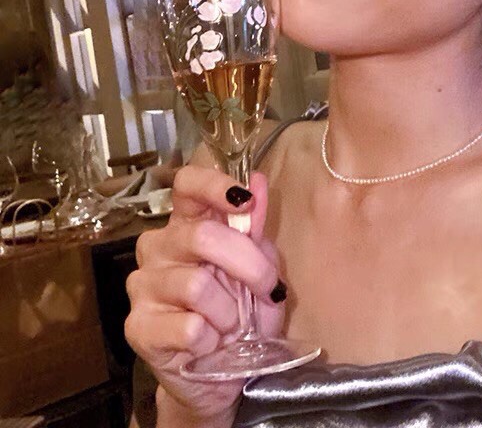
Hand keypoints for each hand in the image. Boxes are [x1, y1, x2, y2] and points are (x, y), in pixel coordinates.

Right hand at [125, 166, 283, 421]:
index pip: (187, 185)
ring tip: (232, 324)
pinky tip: (210, 344)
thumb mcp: (259, 268)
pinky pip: (188, 327)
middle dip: (248, 264)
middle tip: (268, 288)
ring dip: (230, 311)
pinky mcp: (136, 328)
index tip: (244, 201)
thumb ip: (255, 228)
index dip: (214, 186)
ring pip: (196, 285)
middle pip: (201, 235)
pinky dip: (213, 338)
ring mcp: (142, 286)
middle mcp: (157, 248)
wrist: (225, 375)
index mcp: (187, 224)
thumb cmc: (243, 314)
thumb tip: (258, 181)